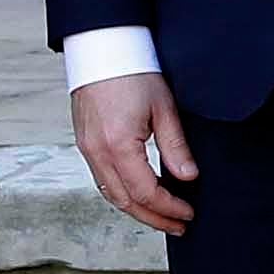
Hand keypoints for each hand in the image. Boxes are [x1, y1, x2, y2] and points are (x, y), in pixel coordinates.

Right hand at [73, 69, 194, 236]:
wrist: (101, 47)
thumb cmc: (133, 70)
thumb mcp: (163, 108)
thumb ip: (176, 147)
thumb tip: (188, 177)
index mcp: (118, 146)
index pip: (146, 193)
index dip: (169, 208)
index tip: (188, 213)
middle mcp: (98, 153)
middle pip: (126, 202)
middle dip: (154, 218)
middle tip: (178, 226)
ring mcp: (87, 149)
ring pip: (111, 194)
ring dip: (137, 210)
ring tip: (162, 216)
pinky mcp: (85, 143)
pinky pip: (102, 179)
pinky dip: (122, 194)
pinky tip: (139, 194)